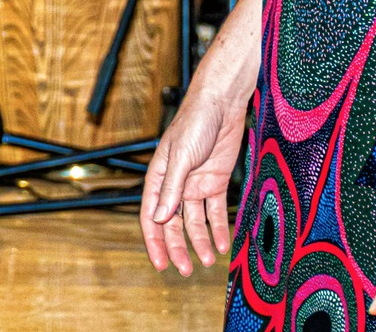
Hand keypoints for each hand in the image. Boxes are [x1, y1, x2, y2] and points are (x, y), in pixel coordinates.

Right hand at [142, 79, 250, 274]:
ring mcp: (196, 183)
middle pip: (174, 223)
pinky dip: (220, 228)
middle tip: (187, 270)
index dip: (155, 240)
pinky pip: (216, 211)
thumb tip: (160, 218)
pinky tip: (224, 245)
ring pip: (195, 221)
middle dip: (178, 247)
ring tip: (208, 261)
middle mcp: (176, 183)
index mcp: (158, 176)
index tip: (160, 264)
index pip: (152, 215)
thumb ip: (171, 189)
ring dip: (201, 241)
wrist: (222, 104)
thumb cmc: (194, 122)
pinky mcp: (216, 181)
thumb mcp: (181, 158)